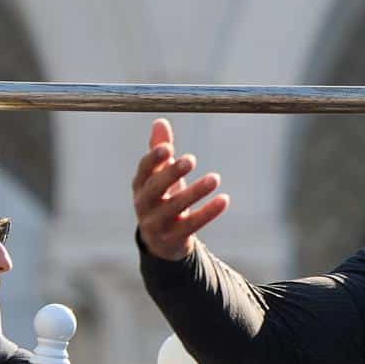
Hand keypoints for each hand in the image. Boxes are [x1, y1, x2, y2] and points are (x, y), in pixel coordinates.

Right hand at [134, 119, 230, 260]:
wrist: (161, 241)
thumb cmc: (162, 199)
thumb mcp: (160, 176)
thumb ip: (160, 152)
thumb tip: (160, 122)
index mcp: (141, 186)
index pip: (143, 170)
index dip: (153, 159)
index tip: (168, 147)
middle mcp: (144, 205)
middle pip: (155, 188)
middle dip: (172, 173)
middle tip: (191, 159)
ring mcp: (157, 224)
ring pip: (175, 208)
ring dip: (195, 192)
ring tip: (215, 178)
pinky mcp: (173, 239)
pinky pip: (192, 225)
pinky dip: (208, 213)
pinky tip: (224, 200)